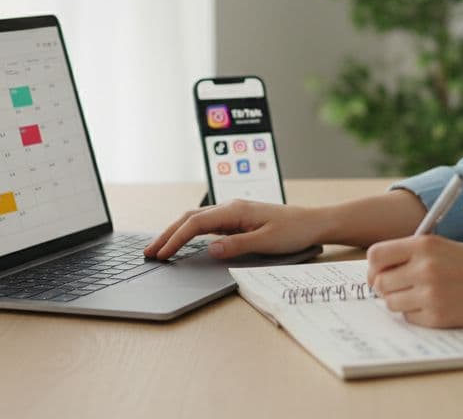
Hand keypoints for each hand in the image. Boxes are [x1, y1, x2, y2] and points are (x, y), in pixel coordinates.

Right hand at [144, 200, 323, 259]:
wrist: (313, 222)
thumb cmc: (294, 231)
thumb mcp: (266, 241)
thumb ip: (237, 245)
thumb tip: (210, 248)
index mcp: (235, 210)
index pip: (196, 223)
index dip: (175, 238)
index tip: (161, 254)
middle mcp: (231, 207)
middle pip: (189, 218)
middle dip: (168, 234)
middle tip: (149, 252)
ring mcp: (233, 212)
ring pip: (196, 219)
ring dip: (176, 232)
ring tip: (160, 248)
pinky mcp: (237, 219)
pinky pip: (206, 224)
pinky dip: (189, 232)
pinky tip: (183, 241)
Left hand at [365, 235, 462, 327]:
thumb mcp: (445, 246)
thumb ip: (414, 254)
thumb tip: (380, 270)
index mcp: (424, 245)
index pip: (376, 256)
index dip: (374, 267)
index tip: (379, 273)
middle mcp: (424, 268)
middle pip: (380, 283)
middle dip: (385, 287)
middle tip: (398, 289)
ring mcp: (430, 294)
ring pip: (391, 303)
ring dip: (401, 302)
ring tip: (421, 296)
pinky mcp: (438, 317)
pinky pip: (410, 318)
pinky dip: (417, 314)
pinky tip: (437, 305)